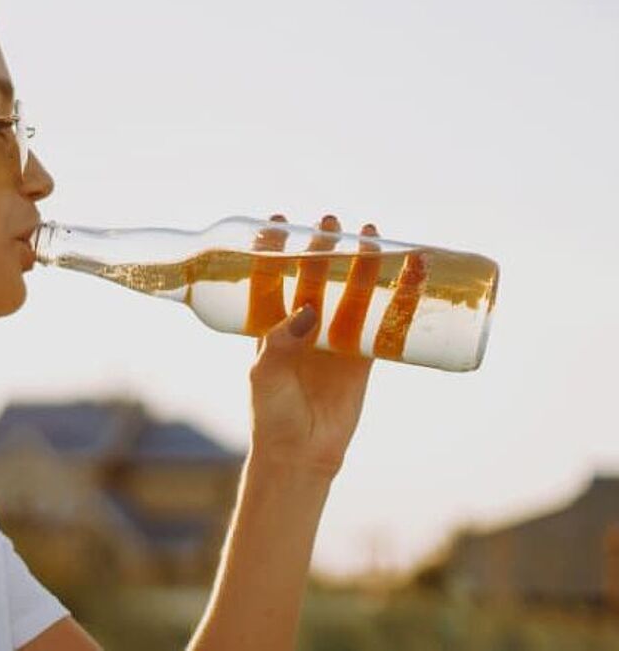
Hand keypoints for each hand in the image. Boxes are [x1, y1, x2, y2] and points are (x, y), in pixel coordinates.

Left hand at [246, 215, 378, 478]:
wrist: (302, 455)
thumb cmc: (273, 415)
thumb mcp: (266, 376)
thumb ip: (280, 343)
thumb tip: (307, 312)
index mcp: (270, 327)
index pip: (270, 280)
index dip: (273, 251)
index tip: (278, 222)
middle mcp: (303, 328)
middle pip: (315, 278)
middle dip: (323, 249)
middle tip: (331, 222)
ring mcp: (335, 339)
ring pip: (351, 293)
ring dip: (361, 265)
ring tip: (371, 235)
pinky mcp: (364, 357)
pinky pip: (384, 321)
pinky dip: (399, 298)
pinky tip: (411, 273)